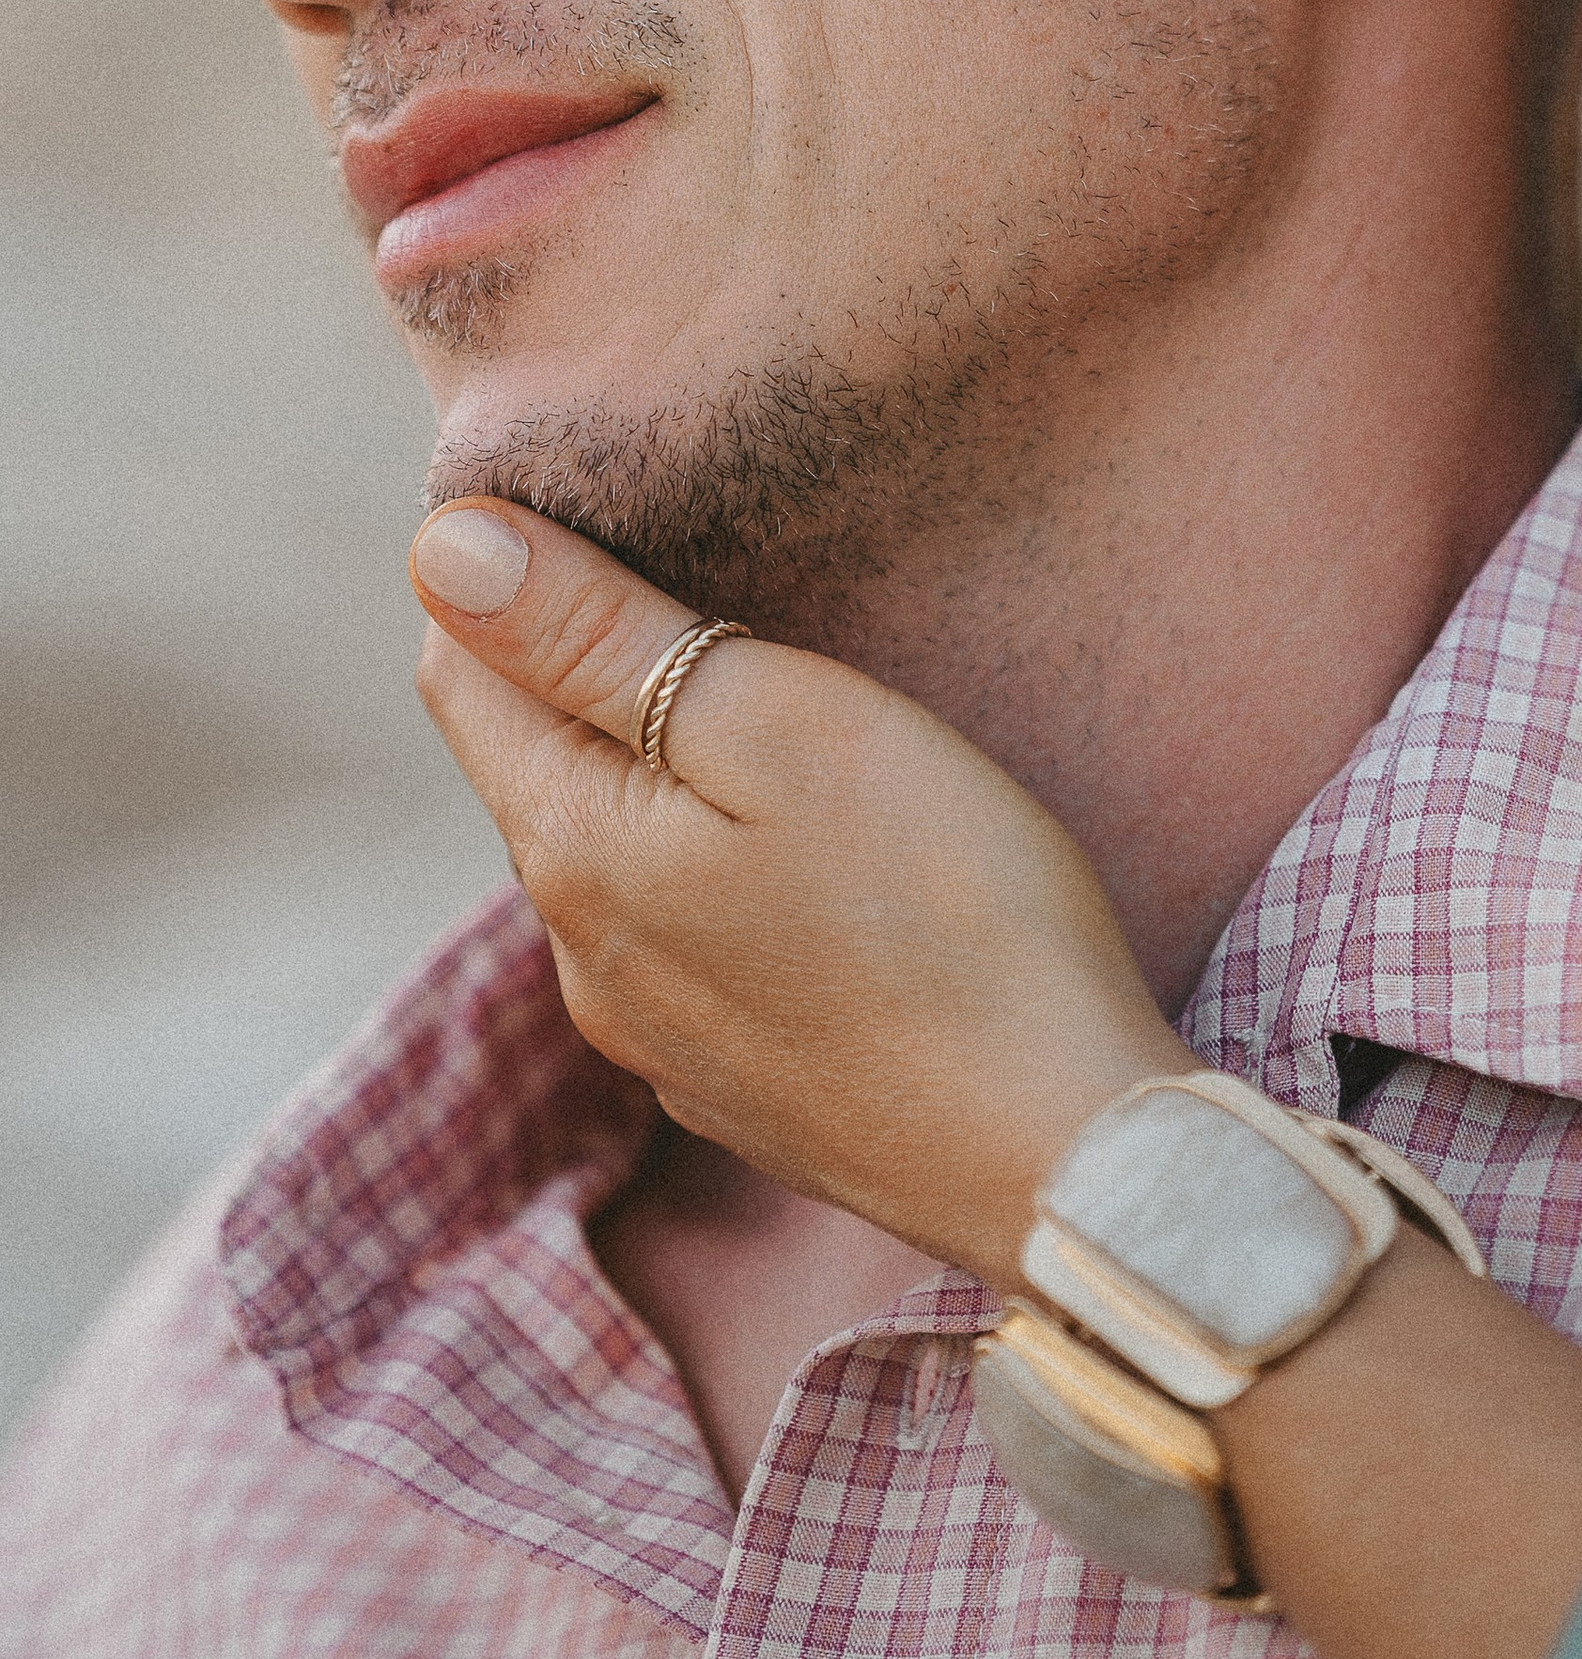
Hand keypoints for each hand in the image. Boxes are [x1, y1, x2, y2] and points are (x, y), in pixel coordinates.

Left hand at [409, 503, 1190, 1284]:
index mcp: (572, 851)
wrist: (1065, 1154)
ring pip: (616, 860)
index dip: (508, 573)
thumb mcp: (776, 723)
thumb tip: (439, 550)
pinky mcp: (745, 1088)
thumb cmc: (946, 907)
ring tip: (767, 713)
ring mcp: (662, 1040)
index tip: (606, 505)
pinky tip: (811, 860)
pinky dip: (717, 871)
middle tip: (705, 579)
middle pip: (536, 765)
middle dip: (586, 669)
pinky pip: (689, 942)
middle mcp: (583, 959)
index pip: (461, 672)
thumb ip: (599, 639)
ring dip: (658, 775)